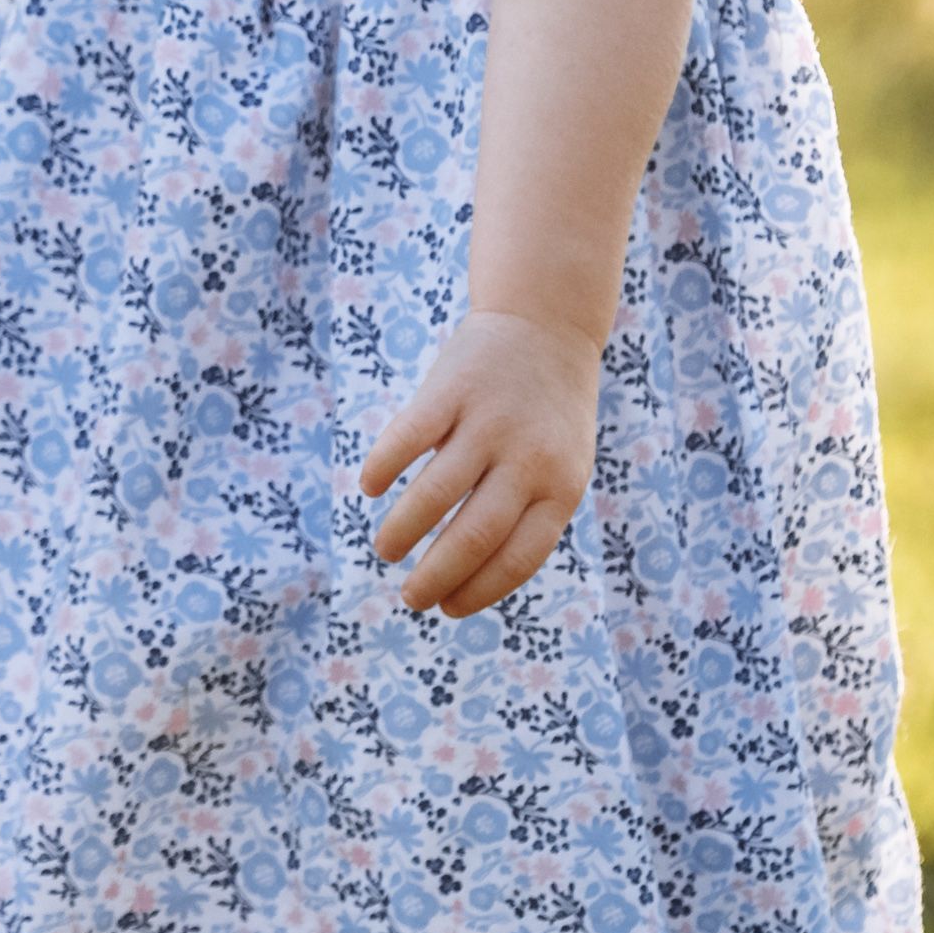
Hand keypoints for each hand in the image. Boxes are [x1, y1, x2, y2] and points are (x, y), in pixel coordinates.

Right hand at [359, 308, 598, 618]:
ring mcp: (489, 421)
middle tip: (411, 598)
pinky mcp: (452, 389)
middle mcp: (528, 458)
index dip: (478, 591)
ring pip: (434, 495)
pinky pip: (407, 439)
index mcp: (562, 487)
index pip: (518, 558)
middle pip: (473, 536)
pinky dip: (382, 468)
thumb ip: (528, 515)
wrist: (548, 324)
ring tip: (386, 550)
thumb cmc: (548, 416)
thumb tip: (465, 581)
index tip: (448, 608)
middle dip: (435, 577)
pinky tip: (370, 487)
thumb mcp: (563, 467)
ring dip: (401, 533)